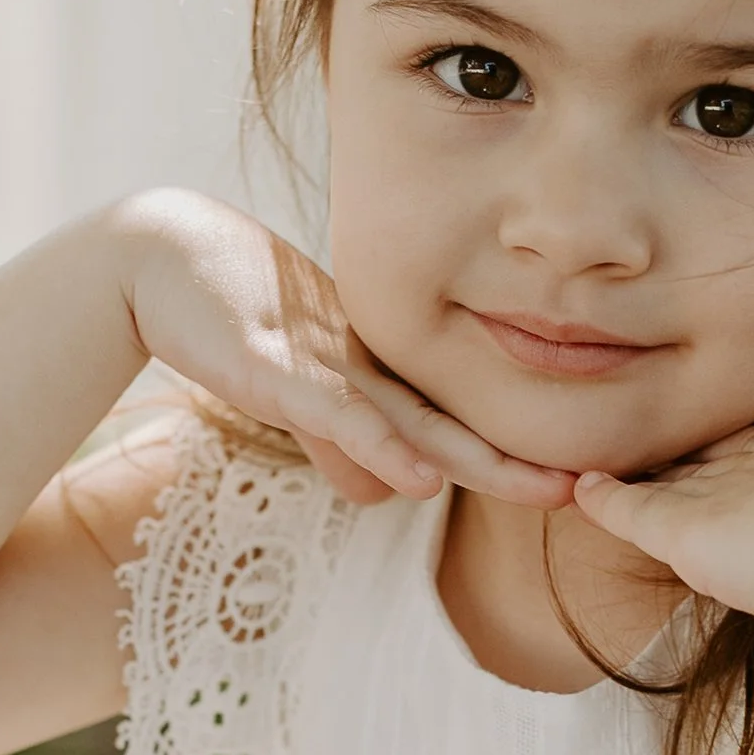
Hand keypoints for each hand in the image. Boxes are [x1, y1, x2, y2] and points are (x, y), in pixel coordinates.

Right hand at [116, 191, 570, 509]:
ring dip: (479, 460)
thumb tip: (386, 496)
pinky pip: (339, 415)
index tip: (574, 485)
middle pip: (456, 426)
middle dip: (521, 464)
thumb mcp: (298, 396)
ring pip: (414, 424)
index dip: (510, 455)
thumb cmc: (235, 318)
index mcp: (378, 374)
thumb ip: (340, 445)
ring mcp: (326, 367)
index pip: (454, 425)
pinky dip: (380, 448)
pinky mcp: (277, 371)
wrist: (163, 258)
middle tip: (590, 489)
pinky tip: (420, 476)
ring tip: (544, 488)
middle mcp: (367, 368)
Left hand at [570, 423, 753, 630]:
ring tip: (617, 465)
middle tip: (675, 456)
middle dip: (704, 455)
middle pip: (731, 451)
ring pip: (680, 475)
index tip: (747, 467)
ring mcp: (740, 491)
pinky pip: (631, 505)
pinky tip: (578, 489)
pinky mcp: (692, 529)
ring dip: (649, 475)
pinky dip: (602, 499)